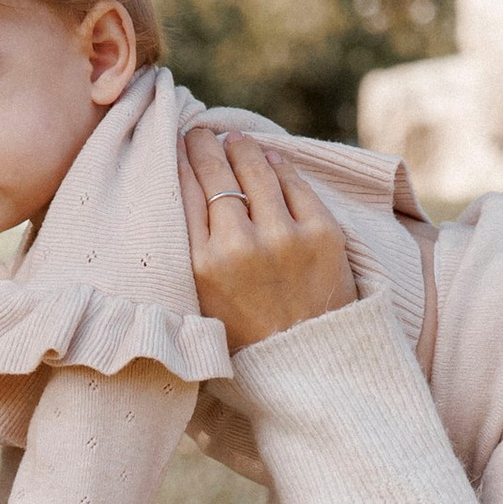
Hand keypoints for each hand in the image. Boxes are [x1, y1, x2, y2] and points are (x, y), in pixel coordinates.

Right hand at [181, 128, 353, 351]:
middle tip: (202, 132)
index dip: (181, 162)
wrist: (310, 371)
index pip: (186, 192)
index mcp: (202, 267)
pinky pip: (295, 183)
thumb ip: (192, 255)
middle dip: (206, 145)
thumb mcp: (203, 305)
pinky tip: (271, 157)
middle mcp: (239, 247)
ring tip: (236, 140)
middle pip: (218, 174)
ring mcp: (284, 237)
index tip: (179, 147)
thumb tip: (186, 194)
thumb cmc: (249, 342)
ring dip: (242, 147)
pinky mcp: (323, 233)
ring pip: (256, 169)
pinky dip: (279, 165)